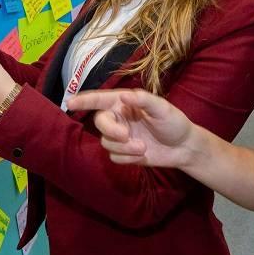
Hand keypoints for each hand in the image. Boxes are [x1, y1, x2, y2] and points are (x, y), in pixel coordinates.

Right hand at [65, 90, 196, 168]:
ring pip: (106, 143)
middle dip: (110, 130)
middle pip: (100, 122)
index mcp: (125, 103)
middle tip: (125, 135)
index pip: (100, 99)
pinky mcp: (123, 153)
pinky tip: (142, 154)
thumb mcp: (162, 108)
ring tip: (143, 147)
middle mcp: (119, 118)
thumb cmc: (174, 122)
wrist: (183, 147)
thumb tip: (125, 96)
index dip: (84, 100)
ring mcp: (120, 136)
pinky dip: (127, 158)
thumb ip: (143, 100)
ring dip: (123, 148)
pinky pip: (114, 157)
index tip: (70, 102)